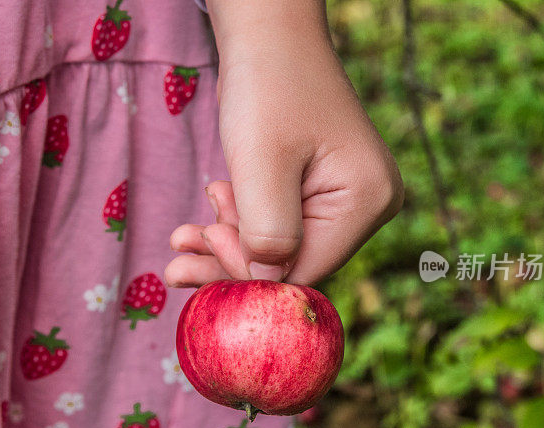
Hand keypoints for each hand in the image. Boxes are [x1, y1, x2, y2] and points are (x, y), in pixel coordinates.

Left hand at [164, 0, 402, 287]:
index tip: (195, 253)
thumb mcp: (261, 162)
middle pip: (291, 260)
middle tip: (176, 260)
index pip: (304, 269)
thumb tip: (264, 280)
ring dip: (227, 243)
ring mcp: (346, 197)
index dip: (247, 272)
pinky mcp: (321, 189)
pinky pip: (279, 223)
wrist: (269, 32)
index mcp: (368, 200)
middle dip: (229, 260)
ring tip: (182, 236)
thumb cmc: (267, 85)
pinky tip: (210, 209)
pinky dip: (240, 222)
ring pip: (279, 244)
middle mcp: (368, 205)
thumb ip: (266, 231)